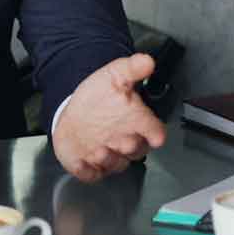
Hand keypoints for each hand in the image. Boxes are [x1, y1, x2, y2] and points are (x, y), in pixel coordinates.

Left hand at [52, 54, 166, 181]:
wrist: (77, 109)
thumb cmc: (100, 96)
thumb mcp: (115, 76)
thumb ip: (132, 68)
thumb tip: (148, 60)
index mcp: (137, 122)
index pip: (155, 131)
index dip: (156, 133)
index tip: (156, 135)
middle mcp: (126, 141)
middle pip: (136, 151)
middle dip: (131, 147)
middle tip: (124, 140)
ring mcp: (109, 155)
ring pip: (116, 164)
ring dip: (109, 160)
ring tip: (100, 150)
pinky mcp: (90, 165)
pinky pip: (91, 174)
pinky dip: (87, 171)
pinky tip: (81, 163)